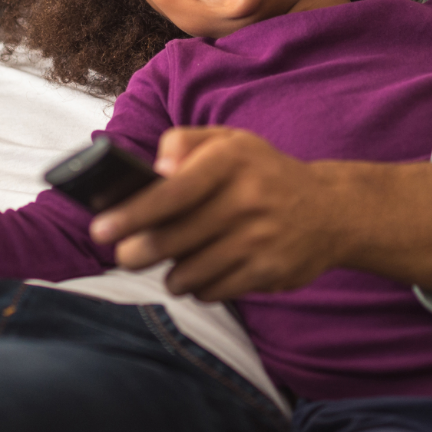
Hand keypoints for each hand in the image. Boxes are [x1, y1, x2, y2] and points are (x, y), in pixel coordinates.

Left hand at [91, 126, 431, 311]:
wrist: (332, 211)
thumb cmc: (264, 174)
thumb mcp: (231, 142)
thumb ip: (186, 141)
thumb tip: (155, 167)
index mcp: (232, 160)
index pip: (173, 191)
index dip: (132, 212)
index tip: (100, 229)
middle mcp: (248, 199)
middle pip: (174, 238)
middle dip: (137, 252)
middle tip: (124, 255)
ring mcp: (261, 239)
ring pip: (190, 270)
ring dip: (170, 273)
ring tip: (169, 263)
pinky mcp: (270, 272)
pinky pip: (215, 290)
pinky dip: (199, 287)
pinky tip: (202, 274)